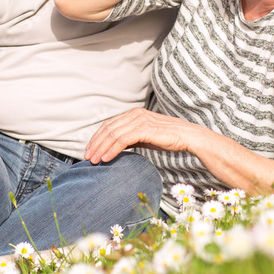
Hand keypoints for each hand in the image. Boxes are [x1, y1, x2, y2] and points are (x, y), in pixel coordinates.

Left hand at [85, 107, 199, 163]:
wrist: (186, 136)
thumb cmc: (167, 138)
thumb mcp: (144, 137)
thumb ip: (129, 138)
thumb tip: (114, 148)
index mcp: (133, 113)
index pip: (109, 124)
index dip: (97, 137)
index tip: (90, 149)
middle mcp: (134, 114)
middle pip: (107, 128)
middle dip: (95, 143)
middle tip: (87, 157)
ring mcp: (139, 120)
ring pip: (112, 134)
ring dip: (101, 148)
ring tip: (94, 160)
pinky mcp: (144, 128)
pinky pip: (122, 140)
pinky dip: (112, 150)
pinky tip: (106, 158)